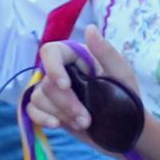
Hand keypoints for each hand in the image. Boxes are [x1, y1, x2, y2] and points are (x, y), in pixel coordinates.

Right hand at [32, 28, 145, 146]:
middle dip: (65, 103)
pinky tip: (56, 125)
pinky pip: (31, 110)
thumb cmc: (127, 98)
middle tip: (86, 118)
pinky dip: (41, 119)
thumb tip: (90, 28)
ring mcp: (54, 92)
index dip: (52, 67)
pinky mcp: (50, 110)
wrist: (126, 130)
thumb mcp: (122, 74)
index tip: (65, 86)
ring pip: (38, 97)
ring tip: (83, 123)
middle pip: (46, 82)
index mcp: (77, 57)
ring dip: (60, 114)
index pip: (51, 52)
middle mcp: (62, 71)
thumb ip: (106, 52)